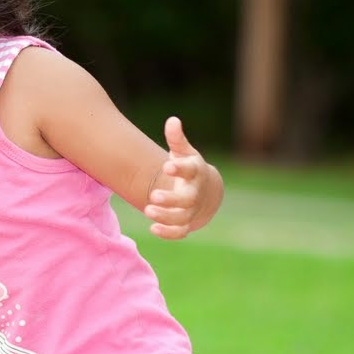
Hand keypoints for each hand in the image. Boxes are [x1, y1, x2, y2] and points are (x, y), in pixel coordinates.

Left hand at [145, 116, 220, 238]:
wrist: (206, 192)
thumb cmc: (189, 169)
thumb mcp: (184, 152)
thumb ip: (176, 139)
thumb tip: (172, 120)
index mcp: (195, 173)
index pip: (190, 170)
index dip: (180, 168)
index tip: (167, 165)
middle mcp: (195, 193)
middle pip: (187, 200)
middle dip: (171, 200)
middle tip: (153, 196)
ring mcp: (191, 210)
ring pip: (182, 217)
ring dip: (166, 216)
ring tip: (147, 210)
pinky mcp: (185, 223)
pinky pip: (180, 232)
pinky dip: (168, 233)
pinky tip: (152, 228)